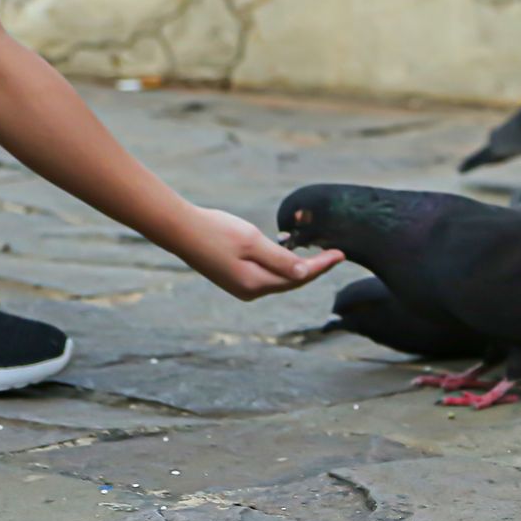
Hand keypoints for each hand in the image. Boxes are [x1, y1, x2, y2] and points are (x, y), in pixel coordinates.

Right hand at [175, 206, 343, 299]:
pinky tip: (290, 257)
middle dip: (313, 268)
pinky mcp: (234, 279)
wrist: (180, 230)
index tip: (341, 254)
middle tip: (335, 254)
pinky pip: (266, 275)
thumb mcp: (252, 242)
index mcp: (255, 284)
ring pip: (279, 279)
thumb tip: (305, 273)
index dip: (321, 266)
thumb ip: (280, 259)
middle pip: (291, 281)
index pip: (298, 277)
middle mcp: (250, 291)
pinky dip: (281, 267)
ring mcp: (241, 287)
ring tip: (319, 256)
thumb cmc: (216, 231)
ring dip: (298, 268)